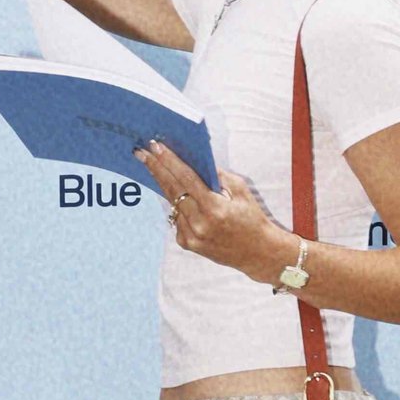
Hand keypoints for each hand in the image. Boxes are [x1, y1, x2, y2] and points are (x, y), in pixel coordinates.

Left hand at [139, 149, 296, 284]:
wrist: (258, 252)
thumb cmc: (252, 218)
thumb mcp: (242, 191)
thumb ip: (219, 176)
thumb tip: (197, 161)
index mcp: (214, 207)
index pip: (186, 179)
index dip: (169, 161)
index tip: (156, 147)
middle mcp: (199, 223)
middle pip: (171, 189)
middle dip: (156, 168)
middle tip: (141, 152)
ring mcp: (191, 235)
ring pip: (172, 203)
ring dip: (163, 184)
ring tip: (152, 166)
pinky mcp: (187, 243)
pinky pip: (176, 218)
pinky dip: (177, 204)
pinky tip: (177, 194)